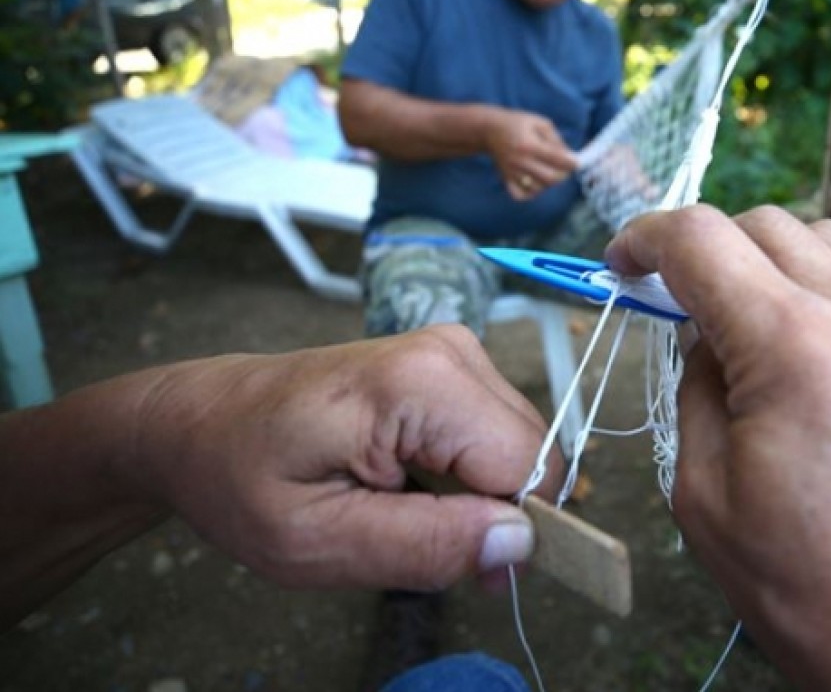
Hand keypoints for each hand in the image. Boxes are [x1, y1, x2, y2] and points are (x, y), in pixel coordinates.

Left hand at [128, 327, 560, 590]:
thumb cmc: (241, 478)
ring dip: (482, 499)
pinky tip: (414, 487)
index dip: (514, 533)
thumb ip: (423, 545)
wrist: (201, 420)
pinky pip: (496, 435)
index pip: (529, 468)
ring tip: (406, 515)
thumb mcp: (316, 540)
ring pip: (521, 449)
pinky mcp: (451, 364)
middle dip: (497, 518)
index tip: (466, 574)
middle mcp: (452, 352)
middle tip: (422, 551)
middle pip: (533, 456)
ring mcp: (455, 351)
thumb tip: (520, 543)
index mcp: (422, 385)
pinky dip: (469, 476)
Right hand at [484, 109, 577, 200]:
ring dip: (548, 183)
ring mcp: (512, 172)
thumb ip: (556, 140)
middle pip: (550, 178)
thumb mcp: (540, 123)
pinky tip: (535, 182)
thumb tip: (569, 156)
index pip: (557, 159)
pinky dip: (532, 192)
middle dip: (562, 175)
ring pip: (538, 189)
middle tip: (563, 168)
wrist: (490, 130)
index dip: (571, 163)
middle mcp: (520, 161)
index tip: (576, 162)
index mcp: (529, 144)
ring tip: (548, 171)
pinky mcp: (506, 179)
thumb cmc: (517, 123)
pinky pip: (521, 195)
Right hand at [604, 206, 830, 691]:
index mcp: (792, 345)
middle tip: (672, 299)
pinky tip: (814, 342)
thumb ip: (695, 391)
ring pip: (827, 236)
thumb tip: (703, 339)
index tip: (620, 263)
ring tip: (742, 316)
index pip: (701, 240)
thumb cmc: (814, 587)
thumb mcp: (704, 496)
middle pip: (765, 223)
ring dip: (769, 256)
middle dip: (705, 247)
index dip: (644, 239)